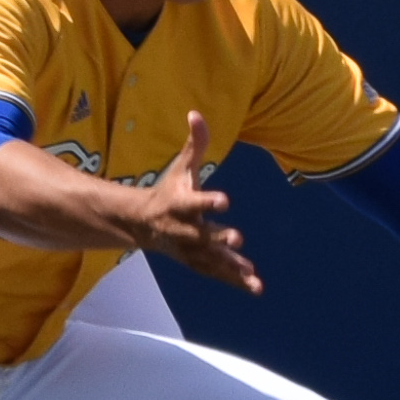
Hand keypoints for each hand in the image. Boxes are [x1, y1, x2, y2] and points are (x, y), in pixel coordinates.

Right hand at [125, 111, 257, 291]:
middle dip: (218, 239)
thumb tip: (196, 112)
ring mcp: (190, 249)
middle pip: (203, 236)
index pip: (196, 202)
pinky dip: (234, 280)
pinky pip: (216, 273)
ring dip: (231, 268)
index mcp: (181, 204)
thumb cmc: (169, 191)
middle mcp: (185, 229)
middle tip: (237, 240)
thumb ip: (194, 143)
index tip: (225, 200)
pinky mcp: (197, 262)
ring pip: (212, 260)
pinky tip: (255, 287)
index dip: (209, 202)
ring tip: (253, 276)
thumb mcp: (181, 167)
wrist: (143, 224)